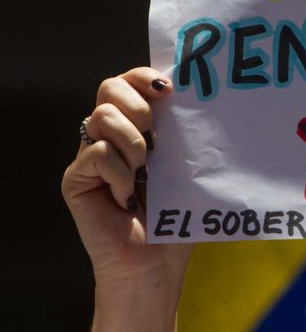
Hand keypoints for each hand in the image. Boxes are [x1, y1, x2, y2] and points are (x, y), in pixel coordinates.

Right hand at [61, 67, 192, 331]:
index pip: (130, 81)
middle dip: (137, 104)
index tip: (169, 88)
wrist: (155, 261)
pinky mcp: (76, 178)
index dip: (144, 76)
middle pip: (109, 88)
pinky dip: (120, 173)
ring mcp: (90, 154)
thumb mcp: (186, 165)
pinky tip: (127, 196)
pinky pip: (97, 153)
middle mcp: (110, 135)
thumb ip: (183, 132)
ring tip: (146, 171)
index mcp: (138, 126)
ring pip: (102, 117)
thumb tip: (198, 98)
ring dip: (133, 143)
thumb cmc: (175, 216)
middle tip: (155, 131)